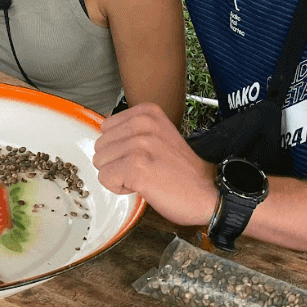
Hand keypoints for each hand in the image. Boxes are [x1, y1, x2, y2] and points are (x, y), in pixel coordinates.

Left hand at [93, 103, 216, 227]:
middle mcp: (143, 123)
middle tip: (145, 168)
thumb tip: (104, 134)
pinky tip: (143, 186)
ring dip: (119, 175)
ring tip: (145, 176)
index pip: (106, 127)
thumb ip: (132, 130)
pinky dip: (120, 188)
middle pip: (100, 145)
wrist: (206, 193)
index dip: (120, 147)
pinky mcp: (136, 167)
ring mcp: (140, 144)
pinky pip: (105, 178)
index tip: (143, 156)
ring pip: (100, 162)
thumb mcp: (158, 136)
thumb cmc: (182, 171)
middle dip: (117, 162)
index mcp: (148, 112)